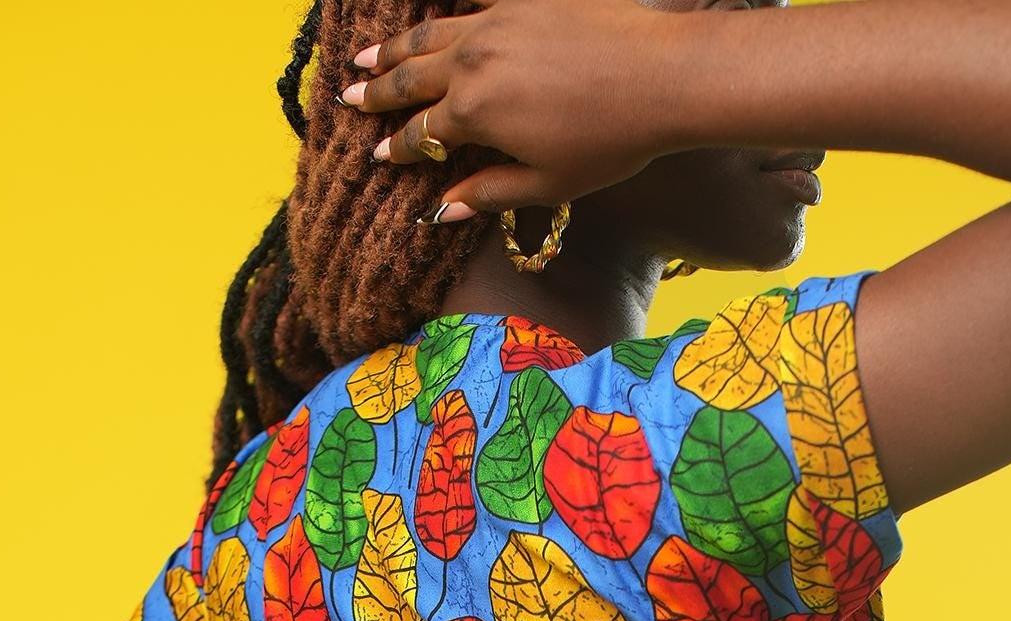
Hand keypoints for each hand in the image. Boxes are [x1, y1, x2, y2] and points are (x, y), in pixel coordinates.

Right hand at [339, 0, 682, 216]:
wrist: (662, 75)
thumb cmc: (609, 141)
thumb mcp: (547, 184)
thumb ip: (488, 193)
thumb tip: (438, 210)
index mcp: (473, 113)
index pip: (419, 133)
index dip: (395, 147)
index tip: (376, 154)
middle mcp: (473, 60)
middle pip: (411, 77)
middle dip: (377, 90)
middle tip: (347, 96)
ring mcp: (496, 20)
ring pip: (430, 33)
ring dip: (395, 47)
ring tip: (368, 54)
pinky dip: (446, 7)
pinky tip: (432, 11)